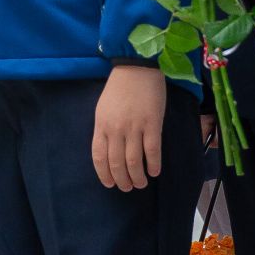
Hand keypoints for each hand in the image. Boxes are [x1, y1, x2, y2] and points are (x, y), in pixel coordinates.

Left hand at [92, 65, 165, 190]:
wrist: (137, 67)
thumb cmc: (119, 87)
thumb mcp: (103, 108)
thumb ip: (105, 129)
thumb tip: (109, 152)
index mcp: (101, 124)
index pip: (99, 157)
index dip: (104, 174)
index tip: (110, 184)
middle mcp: (116, 129)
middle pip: (117, 163)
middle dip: (122, 180)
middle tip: (128, 187)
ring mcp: (134, 127)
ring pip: (134, 161)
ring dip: (138, 177)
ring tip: (141, 183)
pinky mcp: (153, 124)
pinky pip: (152, 151)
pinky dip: (154, 165)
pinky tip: (155, 171)